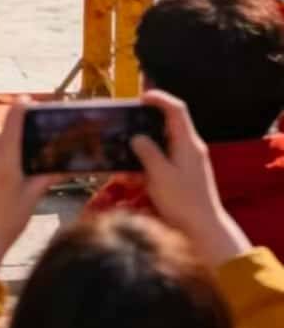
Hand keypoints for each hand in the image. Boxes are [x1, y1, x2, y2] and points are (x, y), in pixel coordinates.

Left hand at [0, 102, 55, 272]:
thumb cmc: (8, 224)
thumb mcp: (30, 200)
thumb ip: (44, 179)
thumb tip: (63, 168)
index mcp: (5, 163)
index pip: (12, 125)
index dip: (19, 109)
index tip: (25, 100)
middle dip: (8, 137)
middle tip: (21, 147)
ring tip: (7, 168)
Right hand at [132, 91, 249, 265]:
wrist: (204, 230)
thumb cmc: (184, 202)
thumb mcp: (160, 175)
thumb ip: (147, 152)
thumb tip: (137, 137)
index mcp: (188, 143)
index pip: (176, 109)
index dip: (159, 98)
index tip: (140, 98)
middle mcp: (190, 148)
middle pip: (168, 124)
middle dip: (146, 122)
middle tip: (126, 122)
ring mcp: (188, 161)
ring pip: (163, 143)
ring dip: (144, 145)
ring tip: (123, 152)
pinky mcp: (184, 175)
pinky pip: (164, 159)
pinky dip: (148, 162)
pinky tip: (131, 175)